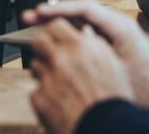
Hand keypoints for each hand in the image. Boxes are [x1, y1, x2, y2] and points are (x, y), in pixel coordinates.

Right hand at [22, 0, 148, 117]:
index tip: (41, 11)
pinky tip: (52, 40)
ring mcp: (112, 31)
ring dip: (58, 21)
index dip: (60, 7)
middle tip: (30, 17)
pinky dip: (67, 32)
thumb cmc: (148, 86)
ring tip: (35, 26)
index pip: (86, 8)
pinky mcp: (109, 40)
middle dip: (53, 12)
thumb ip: (95, 54)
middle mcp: (116, 24)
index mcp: (120, 26)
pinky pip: (84, 29)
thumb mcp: (118, 71)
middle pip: (79, 10)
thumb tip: (69, 44)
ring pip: (80, 19)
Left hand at [30, 19, 133, 133]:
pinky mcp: (39, 96)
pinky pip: (36, 90)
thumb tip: (86, 32)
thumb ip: (96, 45)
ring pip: (35, 65)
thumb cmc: (112, 99)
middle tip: (50, 57)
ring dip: (43, 71)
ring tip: (58, 84)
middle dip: (43, 48)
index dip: (55, 32)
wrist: (104, 127)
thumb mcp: (112, 65)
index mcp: (81, 46)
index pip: (56, 25)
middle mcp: (62, 57)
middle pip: (39, 41)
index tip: (56, 38)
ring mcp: (48, 77)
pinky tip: (57, 101)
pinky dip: (44, 95)